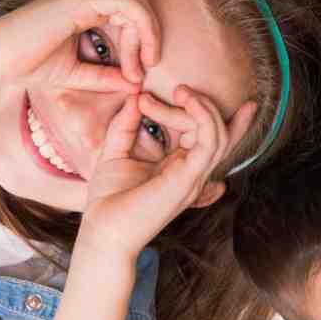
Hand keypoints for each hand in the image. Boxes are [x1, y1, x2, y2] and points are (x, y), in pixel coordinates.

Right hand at [0, 0, 176, 87]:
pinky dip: (141, 28)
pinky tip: (141, 55)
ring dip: (148, 32)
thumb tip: (132, 84)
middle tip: (153, 60)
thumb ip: (104, 76)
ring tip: (147, 62)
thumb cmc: (26, 63)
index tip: (155, 31)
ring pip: (135, 0)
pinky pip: (127, 4)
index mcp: (82, 2)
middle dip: (153, 23)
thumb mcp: (74, 73)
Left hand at [81, 87, 255, 253]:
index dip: (192, 109)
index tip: (144, 96)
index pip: (206, 135)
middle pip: (217, 132)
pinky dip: (203, 117)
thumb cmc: (108, 199)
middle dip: (201, 104)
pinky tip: (187, 101)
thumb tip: (135, 96)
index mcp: (180, 167)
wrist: (102, 231)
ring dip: (204, 107)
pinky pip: (210, 142)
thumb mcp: (115, 152)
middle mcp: (193, 173)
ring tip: (183, 90)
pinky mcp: (188, 179)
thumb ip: (126, 124)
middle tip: (177, 89)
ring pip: (218, 134)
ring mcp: (194, 177)